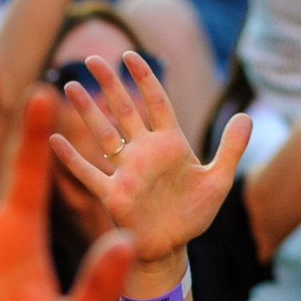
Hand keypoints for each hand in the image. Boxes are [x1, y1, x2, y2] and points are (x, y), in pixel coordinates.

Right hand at [50, 51, 252, 270]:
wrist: (173, 245)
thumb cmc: (193, 212)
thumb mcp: (218, 180)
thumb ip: (231, 148)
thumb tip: (247, 115)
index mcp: (170, 145)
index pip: (157, 103)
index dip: (145, 79)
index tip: (131, 55)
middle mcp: (144, 152)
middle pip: (124, 111)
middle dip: (109, 85)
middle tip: (92, 58)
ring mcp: (126, 171)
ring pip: (102, 134)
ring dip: (87, 112)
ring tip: (69, 87)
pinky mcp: (113, 194)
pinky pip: (89, 173)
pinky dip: (72, 159)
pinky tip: (53, 139)